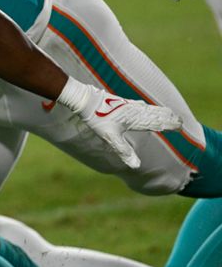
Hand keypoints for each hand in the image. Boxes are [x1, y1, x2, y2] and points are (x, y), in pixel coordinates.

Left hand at [58, 78, 182, 168]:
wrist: (85, 100)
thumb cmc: (97, 118)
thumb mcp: (110, 138)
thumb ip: (124, 151)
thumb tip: (136, 166)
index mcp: (134, 119)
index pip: (156, 123)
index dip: (168, 125)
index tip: (180, 127)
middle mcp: (134, 111)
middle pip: (155, 114)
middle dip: (168, 118)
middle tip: (180, 120)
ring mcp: (127, 105)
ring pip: (148, 109)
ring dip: (160, 111)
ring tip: (168, 112)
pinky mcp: (120, 103)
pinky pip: (139, 105)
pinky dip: (148, 107)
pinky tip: (144, 106)